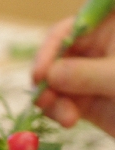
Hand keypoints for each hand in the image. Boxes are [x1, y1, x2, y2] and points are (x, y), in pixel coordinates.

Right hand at [33, 13, 114, 135]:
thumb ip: (87, 74)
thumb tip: (50, 75)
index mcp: (113, 30)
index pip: (72, 28)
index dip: (52, 48)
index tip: (41, 73)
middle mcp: (101, 49)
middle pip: (57, 56)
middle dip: (48, 78)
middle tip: (44, 99)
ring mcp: (93, 76)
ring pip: (54, 81)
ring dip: (51, 99)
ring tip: (64, 117)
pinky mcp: (90, 101)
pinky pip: (61, 101)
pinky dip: (57, 110)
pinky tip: (66, 120)